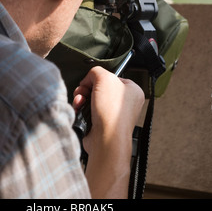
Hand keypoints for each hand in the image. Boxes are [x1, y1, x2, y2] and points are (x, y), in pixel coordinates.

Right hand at [73, 66, 144, 197]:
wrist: (106, 139)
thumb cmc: (112, 112)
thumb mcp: (104, 77)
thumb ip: (95, 71)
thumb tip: (88, 78)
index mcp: (132, 90)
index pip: (113, 76)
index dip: (99, 77)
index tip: (92, 80)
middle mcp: (124, 103)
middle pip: (99, 87)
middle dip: (86, 88)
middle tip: (83, 91)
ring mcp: (113, 114)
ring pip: (91, 98)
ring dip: (81, 98)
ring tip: (80, 101)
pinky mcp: (101, 123)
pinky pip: (88, 110)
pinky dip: (81, 109)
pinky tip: (79, 109)